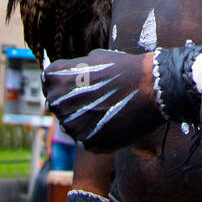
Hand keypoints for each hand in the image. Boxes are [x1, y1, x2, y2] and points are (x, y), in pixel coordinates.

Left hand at [42, 49, 158, 152]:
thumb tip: (65, 78)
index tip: (82, 83)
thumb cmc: (124, 68)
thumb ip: (73, 70)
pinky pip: (86, 139)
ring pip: (71, 125)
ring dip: (84, 119)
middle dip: (73, 102)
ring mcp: (71, 126)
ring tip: (108, 108)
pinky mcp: (86, 143)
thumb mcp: (93, 58)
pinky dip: (97, 133)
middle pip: (58, 106)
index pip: (49, 83)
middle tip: (97, 97)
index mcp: (55, 79)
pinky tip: (112, 121)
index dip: (67, 83)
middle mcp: (57, 103)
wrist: (151, 88)